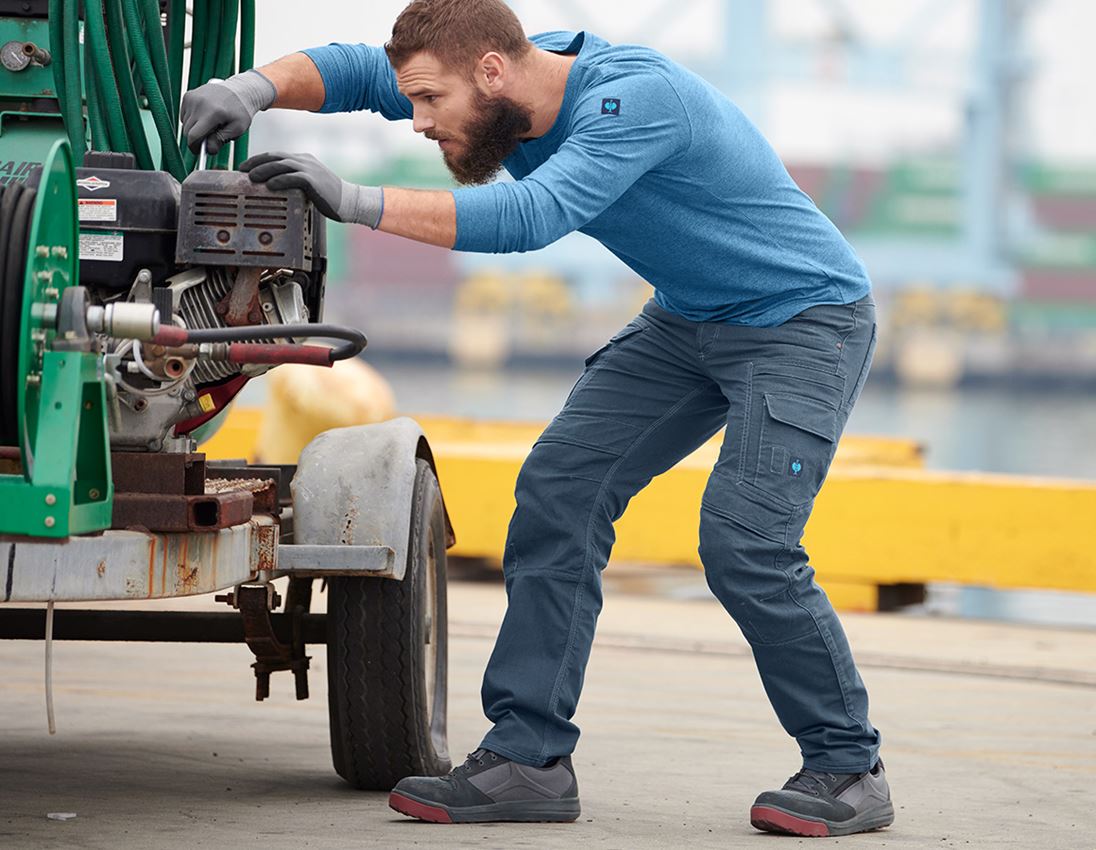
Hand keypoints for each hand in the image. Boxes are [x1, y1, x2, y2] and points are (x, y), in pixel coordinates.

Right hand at [181, 70, 275, 153]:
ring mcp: (192, 98)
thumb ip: (220, 140)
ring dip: (195, 129)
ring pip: (185, 124)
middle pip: (187, 131)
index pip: (193, 136)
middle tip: (211, 138)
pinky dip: (192, 120)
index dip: (195, 147)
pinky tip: (205, 117)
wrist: (240, 90)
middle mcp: (199, 103)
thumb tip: (208, 149)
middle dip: (197, 139)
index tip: (200, 152)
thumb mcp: (237, 129)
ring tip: (211, 125)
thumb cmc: (240, 111)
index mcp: (212, 113)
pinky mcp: (188, 95)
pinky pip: (184, 115)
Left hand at [240, 151, 382, 227]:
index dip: (259, 159)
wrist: (351, 202)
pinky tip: (269, 185)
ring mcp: (309, 169)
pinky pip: (292, 177)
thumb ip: (294, 183)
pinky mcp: (313, 181)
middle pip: (275, 156)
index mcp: (303, 161)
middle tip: (241, 170)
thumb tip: (274, 189)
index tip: (245, 167)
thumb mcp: (309, 186)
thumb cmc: (329, 198)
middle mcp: (305, 161)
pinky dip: (279, 180)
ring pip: (281, 164)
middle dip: (256, 162)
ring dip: (263, 170)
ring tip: (250, 177)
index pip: (276, 155)